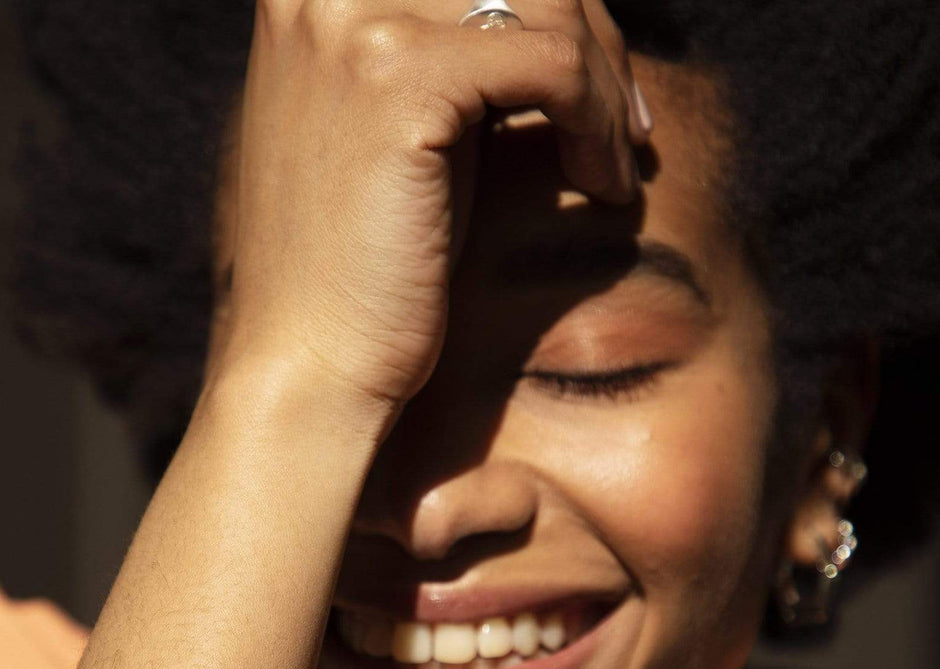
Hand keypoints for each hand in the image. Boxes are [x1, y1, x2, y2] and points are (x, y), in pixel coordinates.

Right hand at [213, 0, 650, 437]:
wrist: (309, 362)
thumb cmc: (363, 266)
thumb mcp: (403, 126)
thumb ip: (452, 51)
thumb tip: (555, 14)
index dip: (554, 8)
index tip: (600, 85)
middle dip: (597, 36)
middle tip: (630, 127)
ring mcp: (353, 20)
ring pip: (547, 1)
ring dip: (608, 85)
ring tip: (617, 164)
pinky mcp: (398, 79)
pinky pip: (553, 63)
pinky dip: (597, 123)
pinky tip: (602, 185)